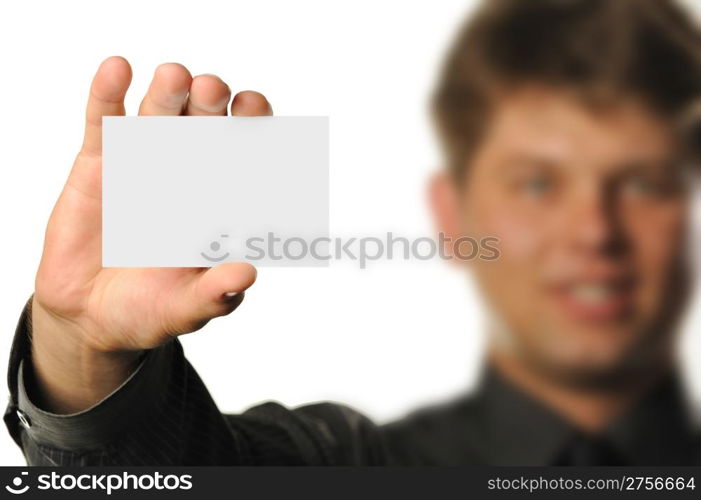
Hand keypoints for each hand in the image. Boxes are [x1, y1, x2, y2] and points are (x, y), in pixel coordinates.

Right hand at [30, 57, 269, 412]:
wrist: (90, 314)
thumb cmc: (151, 310)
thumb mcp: (184, 309)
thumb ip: (215, 294)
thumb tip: (248, 274)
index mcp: (219, 204)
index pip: (246, 159)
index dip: (256, 135)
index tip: (256, 117)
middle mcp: (187, 175)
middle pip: (207, 129)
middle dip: (213, 108)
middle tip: (215, 92)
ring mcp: (144, 165)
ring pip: (161, 118)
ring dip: (169, 94)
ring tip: (175, 76)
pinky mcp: (100, 164)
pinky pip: (105, 124)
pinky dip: (109, 96)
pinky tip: (118, 70)